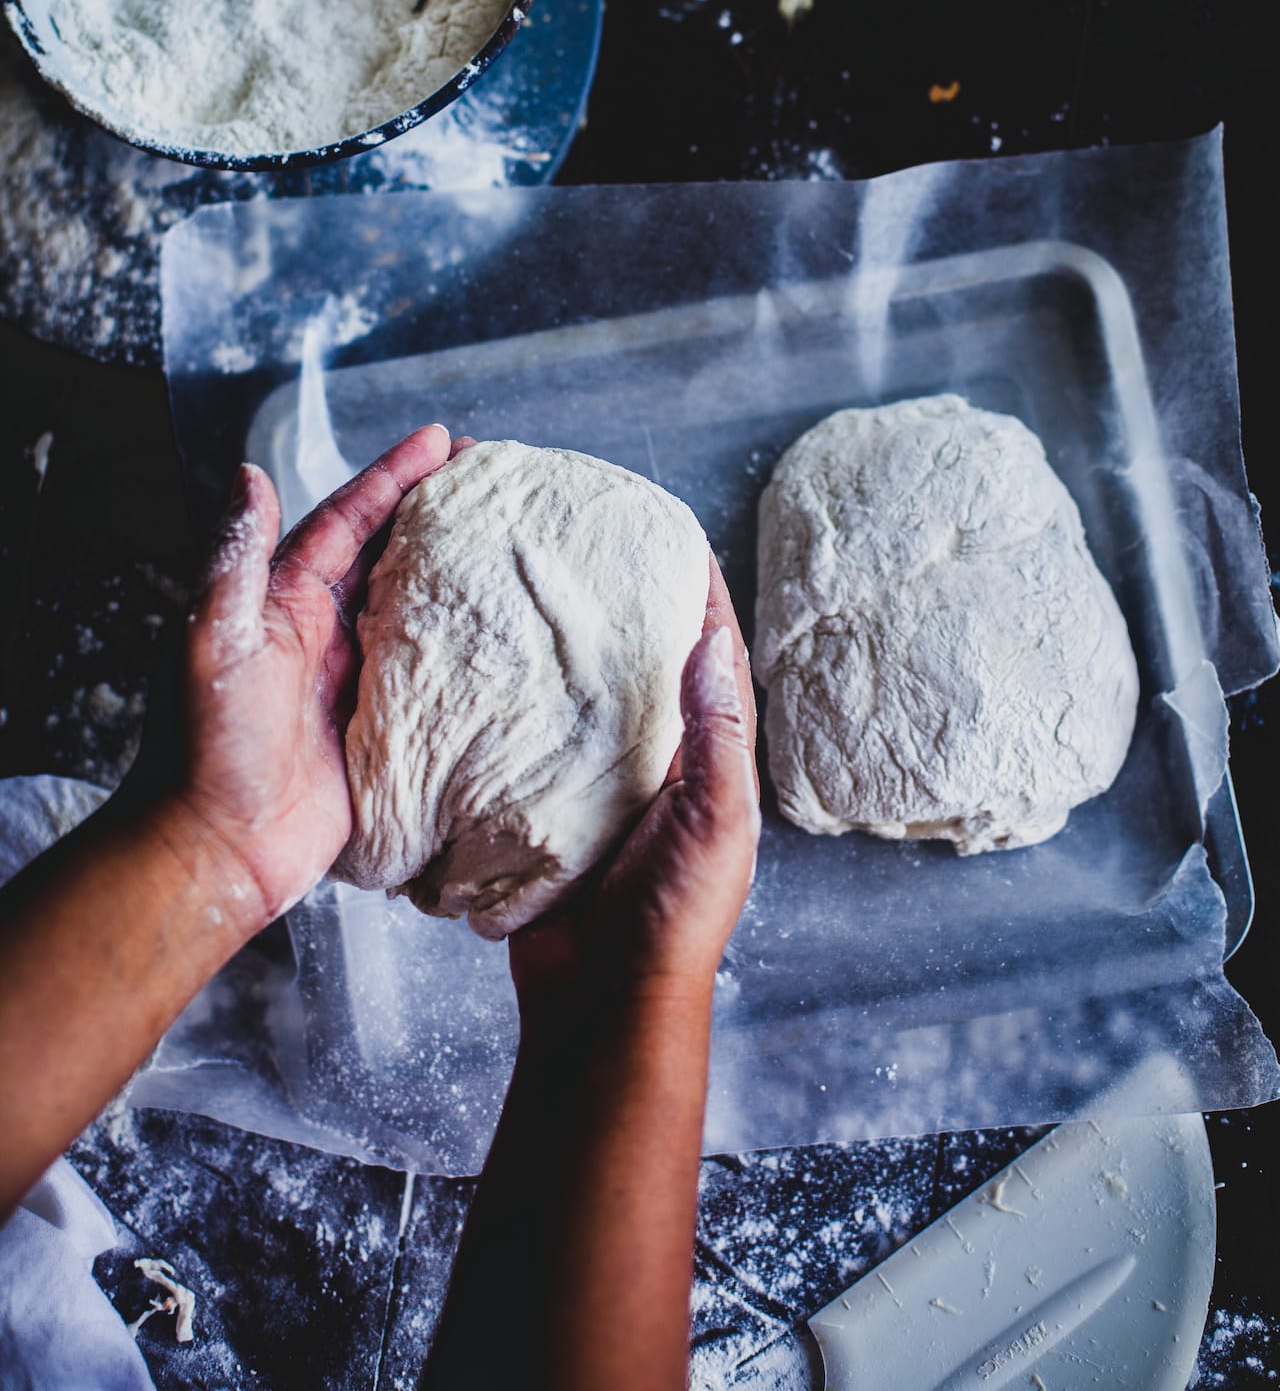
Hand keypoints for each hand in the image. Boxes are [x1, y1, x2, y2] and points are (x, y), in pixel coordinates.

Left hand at [176, 424, 463, 924]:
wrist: (218, 849)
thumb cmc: (202, 745)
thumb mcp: (214, 639)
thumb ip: (235, 560)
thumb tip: (249, 476)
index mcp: (285, 601)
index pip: (348, 520)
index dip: (393, 477)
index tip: (440, 441)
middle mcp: (326, 631)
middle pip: (392, 553)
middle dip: (438, 509)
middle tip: (493, 475)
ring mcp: (359, 679)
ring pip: (420, 607)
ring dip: (462, 570)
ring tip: (513, 535)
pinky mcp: (387, 730)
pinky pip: (437, 677)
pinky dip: (472, 648)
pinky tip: (509, 629)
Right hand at [510, 553, 759, 1015]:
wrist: (603, 1003)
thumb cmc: (674, 918)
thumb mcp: (715, 819)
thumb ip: (717, 733)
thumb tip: (709, 637)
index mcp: (711, 762)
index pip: (712, 655)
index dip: (698, 594)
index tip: (669, 534)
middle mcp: (661, 765)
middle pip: (646, 666)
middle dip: (625, 609)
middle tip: (588, 549)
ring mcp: (602, 787)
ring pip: (588, 700)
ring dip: (569, 653)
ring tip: (535, 591)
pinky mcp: (550, 811)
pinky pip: (535, 744)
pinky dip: (520, 707)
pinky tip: (492, 671)